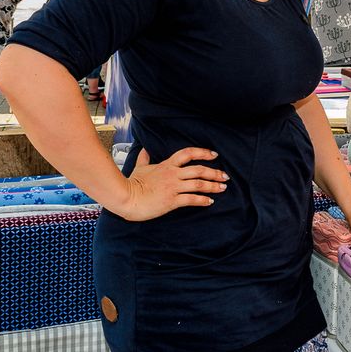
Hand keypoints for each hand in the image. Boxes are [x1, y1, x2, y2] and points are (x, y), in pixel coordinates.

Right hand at [111, 147, 228, 221]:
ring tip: (222, 188)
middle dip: (214, 172)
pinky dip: (202, 200)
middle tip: (225, 176)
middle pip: (198, 169)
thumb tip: (144, 149)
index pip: (188, 153)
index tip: (214, 155)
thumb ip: (144, 158)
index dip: (203, 153)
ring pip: (198, 184)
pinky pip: (191, 199)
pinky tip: (210, 202)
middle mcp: (172, 174)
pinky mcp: (171, 200)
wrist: (125, 198)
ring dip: (213, 186)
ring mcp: (173, 187)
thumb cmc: (131, 183)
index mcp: (167, 165)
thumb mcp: (139, 167)